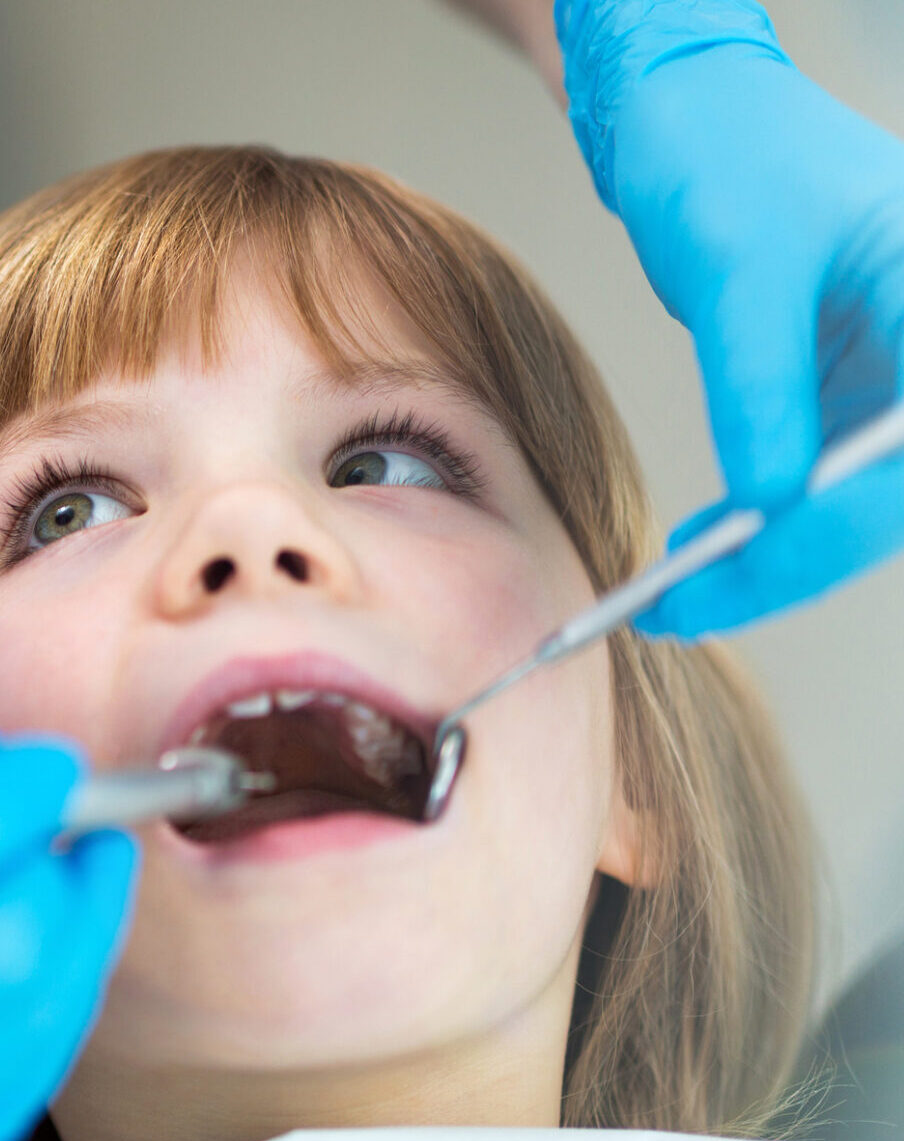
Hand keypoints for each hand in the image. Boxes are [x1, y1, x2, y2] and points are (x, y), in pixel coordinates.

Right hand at [0, 718, 135, 1140]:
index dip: (8, 799)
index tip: (42, 764)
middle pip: (1, 951)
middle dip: (56, 873)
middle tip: (67, 821)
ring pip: (28, 1034)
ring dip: (76, 946)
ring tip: (82, 883)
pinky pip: (7, 1101)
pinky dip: (43, 1025)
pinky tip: (46, 973)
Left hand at [558, 0, 903, 636]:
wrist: (687, 111)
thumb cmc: (726, 150)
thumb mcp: (738, 269)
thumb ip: (760, 384)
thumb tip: (771, 500)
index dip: (840, 523)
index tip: (749, 562)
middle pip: (893, 495)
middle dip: (797, 560)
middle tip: (685, 610)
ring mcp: (897, 374)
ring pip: (862, 502)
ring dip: (777, 556)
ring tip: (678, 595)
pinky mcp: (848, 390)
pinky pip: (826, 480)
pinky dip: (766, 522)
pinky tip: (705, 546)